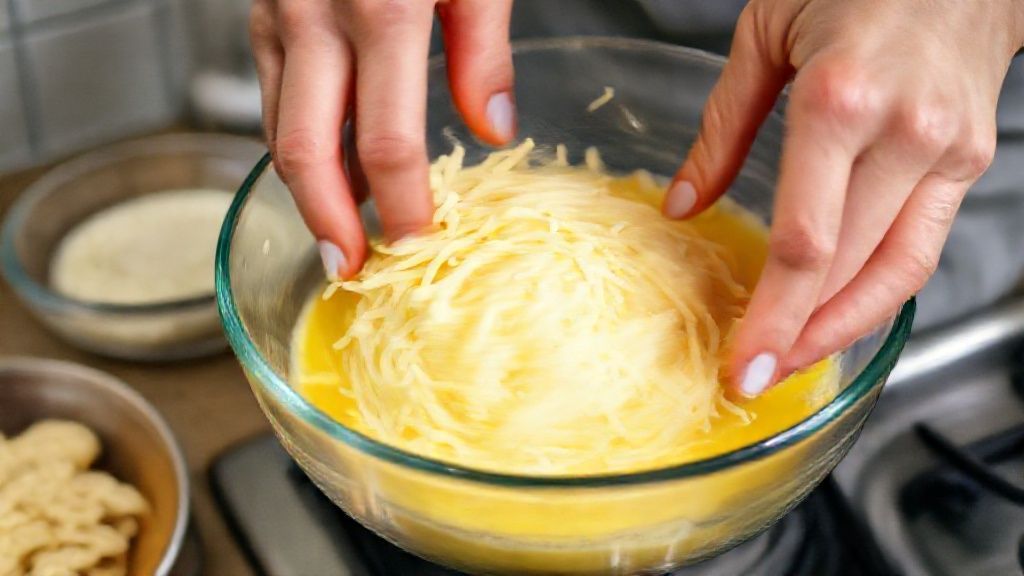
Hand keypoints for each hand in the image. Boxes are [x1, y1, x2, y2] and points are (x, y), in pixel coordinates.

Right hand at [249, 0, 515, 278]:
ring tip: (344, 227)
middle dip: (328, 223)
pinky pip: (270, 96)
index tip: (417, 246)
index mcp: (384, 12)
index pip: (388, 143)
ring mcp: (279, 16)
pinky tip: (332, 163)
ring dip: (310, 189)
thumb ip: (484, 48)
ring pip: (278, 129)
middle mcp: (318, 19)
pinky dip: (295, 141)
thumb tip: (492, 128)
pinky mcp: (261, 12)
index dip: (400, 207)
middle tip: (351, 268)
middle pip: (308, 151)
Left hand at [663, 0, 1023, 396]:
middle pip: (848, 270)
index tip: (741, 362)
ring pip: (897, 272)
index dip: (772, 316)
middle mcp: (904, 132)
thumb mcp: (764, 36)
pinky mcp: (970, 159)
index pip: (806, 242)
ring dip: (841, 329)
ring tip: (793, 359)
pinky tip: (840, 314)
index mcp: (841, 100)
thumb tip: (685, 204)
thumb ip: (721, 128)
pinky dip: (880, 292)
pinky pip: (923, 245)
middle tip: (753, 378)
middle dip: (799, 338)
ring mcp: (948, 149)